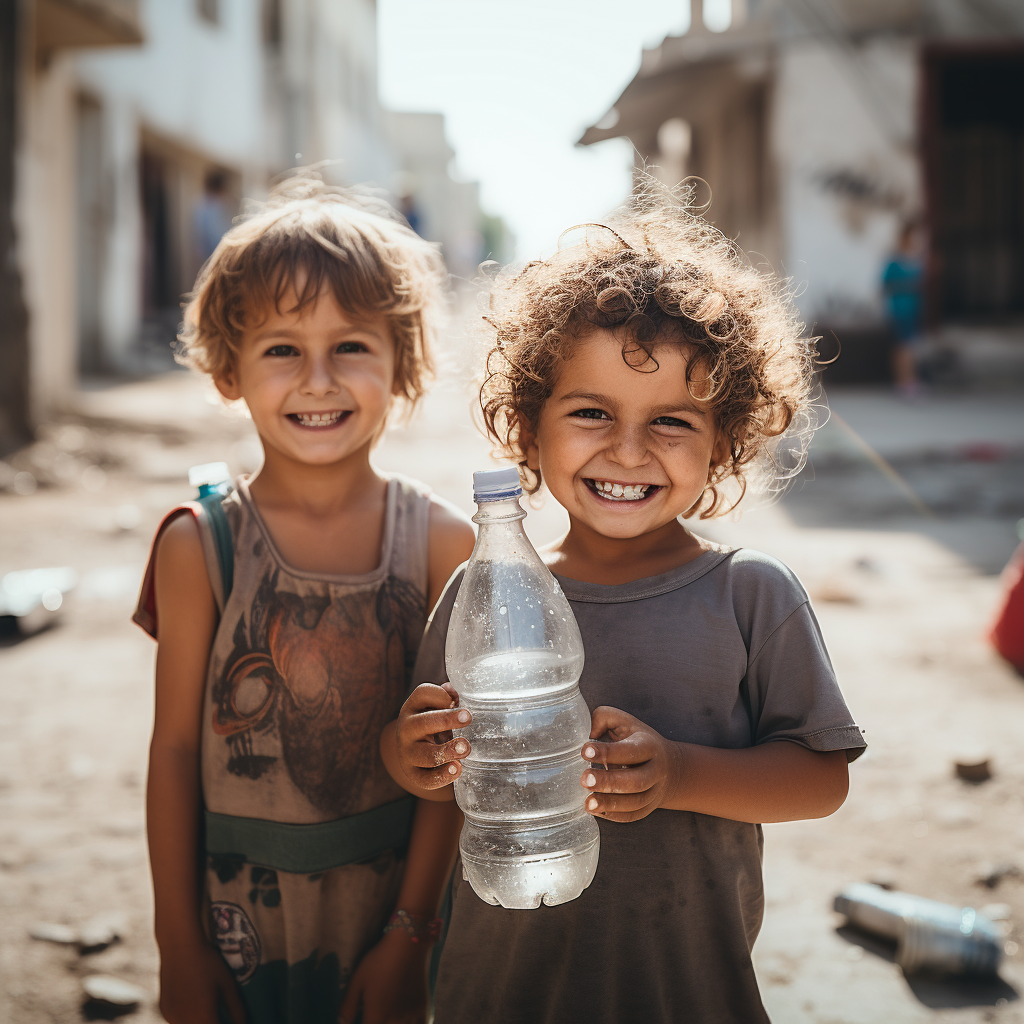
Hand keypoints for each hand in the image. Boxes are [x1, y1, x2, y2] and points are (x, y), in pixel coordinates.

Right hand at [158, 937, 245, 1023]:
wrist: (179, 946)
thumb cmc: (208, 962)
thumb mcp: (228, 984)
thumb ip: (237, 1009)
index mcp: (203, 1019)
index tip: (230, 1020)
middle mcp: (184, 1023)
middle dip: (213, 1023)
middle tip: (222, 1015)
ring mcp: (171, 1018)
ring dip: (201, 1022)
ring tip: (209, 1006)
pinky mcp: (164, 1011)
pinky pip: (178, 1022)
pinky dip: (189, 1018)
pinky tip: (195, 1002)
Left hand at [339, 929, 429, 1023]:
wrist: (408, 946)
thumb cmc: (378, 962)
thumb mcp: (357, 980)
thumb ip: (349, 1005)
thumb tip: (342, 1022)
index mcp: (376, 1018)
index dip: (364, 1022)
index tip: (363, 1016)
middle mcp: (394, 1022)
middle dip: (378, 1022)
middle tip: (376, 1011)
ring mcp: (411, 1017)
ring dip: (393, 1022)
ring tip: (388, 1013)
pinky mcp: (424, 1009)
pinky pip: (419, 1023)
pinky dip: (413, 1022)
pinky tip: (407, 1016)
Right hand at [394, 682, 471, 789]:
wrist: (414, 753)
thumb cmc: (432, 725)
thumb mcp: (436, 709)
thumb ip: (447, 698)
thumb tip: (452, 689)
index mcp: (413, 707)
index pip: (422, 694)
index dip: (440, 695)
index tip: (457, 700)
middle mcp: (406, 728)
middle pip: (423, 722)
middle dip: (446, 720)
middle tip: (468, 717)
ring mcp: (408, 753)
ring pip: (426, 754)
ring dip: (447, 751)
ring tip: (466, 748)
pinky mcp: (413, 774)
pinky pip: (426, 779)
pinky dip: (443, 776)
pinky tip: (457, 769)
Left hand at [579, 706, 679, 822]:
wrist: (668, 765)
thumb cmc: (636, 739)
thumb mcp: (623, 721)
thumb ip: (603, 719)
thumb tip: (586, 733)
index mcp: (649, 745)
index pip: (630, 750)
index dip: (608, 752)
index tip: (584, 751)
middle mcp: (655, 770)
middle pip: (636, 780)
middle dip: (609, 782)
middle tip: (584, 780)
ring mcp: (654, 791)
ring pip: (635, 802)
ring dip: (610, 804)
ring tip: (588, 802)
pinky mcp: (647, 807)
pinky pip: (632, 815)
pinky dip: (615, 816)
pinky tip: (596, 811)